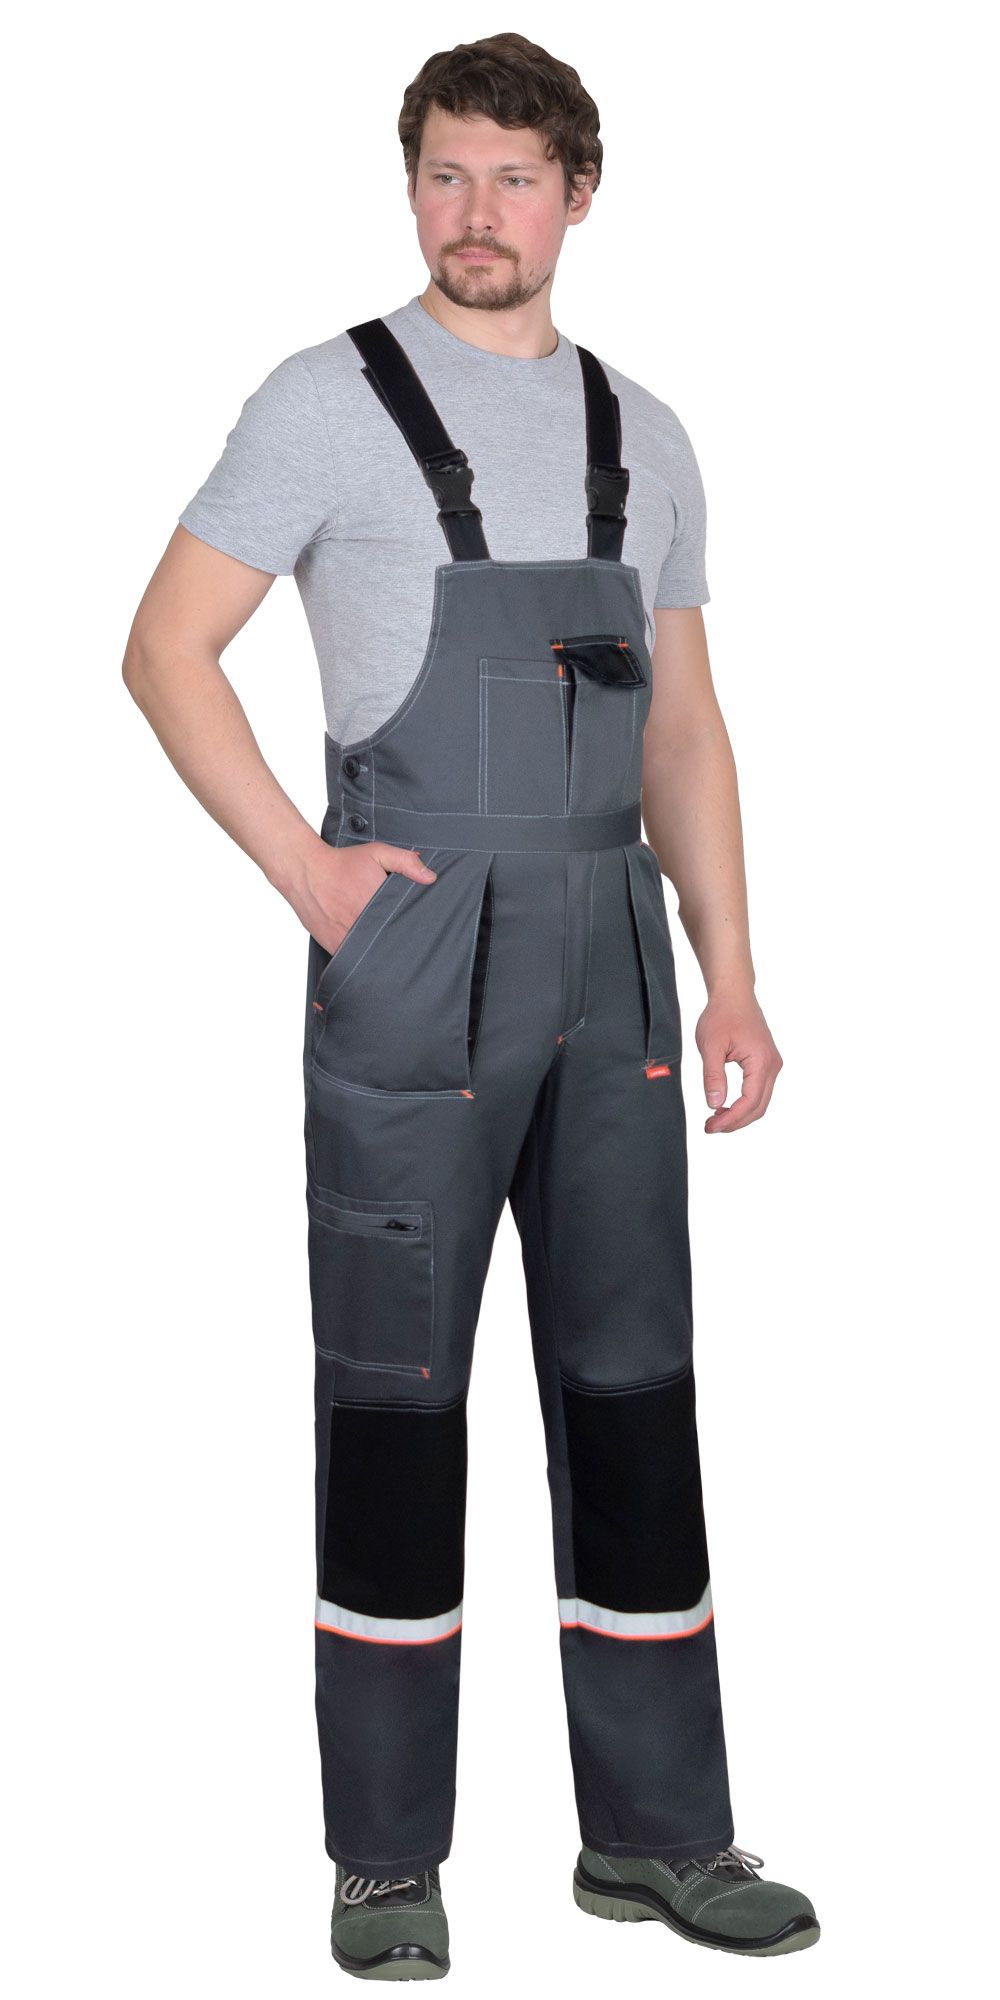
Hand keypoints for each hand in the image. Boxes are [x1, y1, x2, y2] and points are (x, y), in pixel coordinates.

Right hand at [289, 837, 437, 957]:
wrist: (305, 871)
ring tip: (389, 947)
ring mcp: (348, 938)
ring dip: (381, 952)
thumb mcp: (377, 853)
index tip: (421, 930)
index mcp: (378, 904)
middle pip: (391, 942)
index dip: (415, 929)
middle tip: (407, 941)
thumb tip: (431, 878)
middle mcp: (363, 925)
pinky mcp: (334, 946)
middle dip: (400, 942)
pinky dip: (361, 957)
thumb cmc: (341, 862)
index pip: (405, 926)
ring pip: (373, 954)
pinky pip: (353, 959)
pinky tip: (368, 951)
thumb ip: (406, 862)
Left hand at [695, 987, 782, 1132]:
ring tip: (716, 1119)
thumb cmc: (722, 1015)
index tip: (711, 1127)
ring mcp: (772, 1064)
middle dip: (736, 1122)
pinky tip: (725, 1105)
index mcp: (761, 1061)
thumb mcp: (711, 1046)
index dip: (731, 1119)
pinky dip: (744, 1103)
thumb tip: (714, 1104)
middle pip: (759, 1107)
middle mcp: (772, 1065)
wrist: (734, 994)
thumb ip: (713, 1076)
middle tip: (711, 1128)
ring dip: (740, 1114)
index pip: (750, 1102)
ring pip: (760, 1101)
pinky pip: (759, 1091)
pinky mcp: (766, 1063)